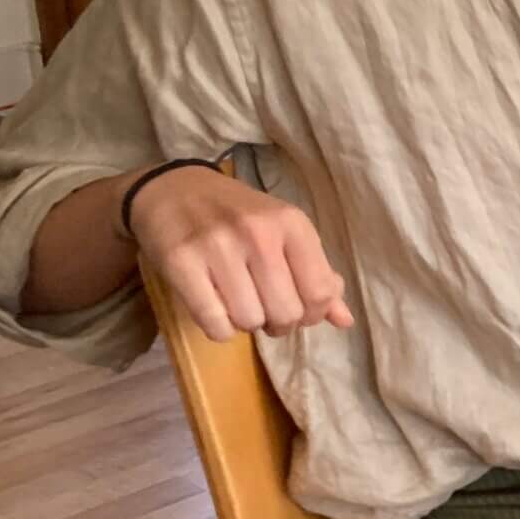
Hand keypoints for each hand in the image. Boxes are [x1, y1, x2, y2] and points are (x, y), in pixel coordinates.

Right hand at [127, 167, 354, 342]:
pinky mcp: (180, 262)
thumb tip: (345, 320)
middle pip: (286, 312)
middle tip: (265, 311)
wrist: (174, 189)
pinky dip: (219, 329)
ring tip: (239, 305)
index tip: (297, 310)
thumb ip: (317, 274)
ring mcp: (218, 246)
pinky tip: (216, 311)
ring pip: (249, 321)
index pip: (321, 292)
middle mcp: (259, 233)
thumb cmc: (237, 215)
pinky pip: (214, 323)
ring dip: (246, 324)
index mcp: (292, 224)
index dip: (313, 315)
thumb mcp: (285, 233)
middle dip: (279, 324)